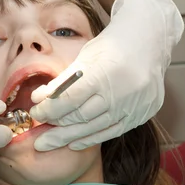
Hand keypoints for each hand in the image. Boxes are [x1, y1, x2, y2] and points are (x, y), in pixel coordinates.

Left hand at [29, 0, 183, 150]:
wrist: (150, 41)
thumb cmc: (112, 46)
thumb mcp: (84, 57)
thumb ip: (61, 81)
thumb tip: (38, 99)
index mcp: (104, 73)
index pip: (69, 99)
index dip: (48, 109)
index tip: (34, 113)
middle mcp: (121, 93)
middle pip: (81, 117)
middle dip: (55, 126)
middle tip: (37, 134)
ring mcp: (134, 106)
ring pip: (95, 128)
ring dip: (68, 137)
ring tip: (49, 143)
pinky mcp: (142, 115)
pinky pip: (112, 132)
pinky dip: (91, 138)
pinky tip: (73, 142)